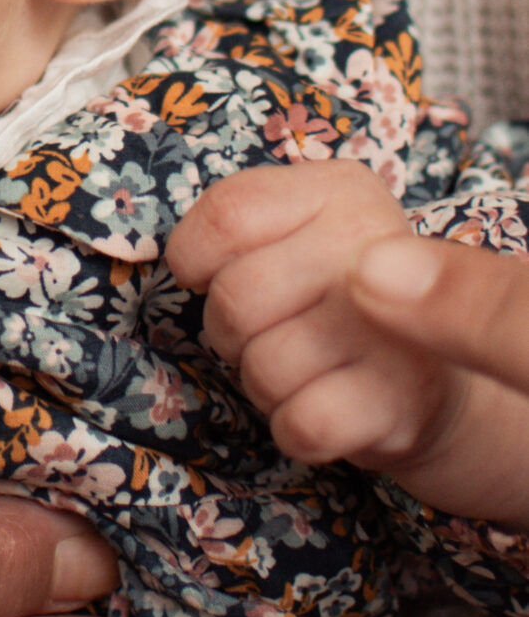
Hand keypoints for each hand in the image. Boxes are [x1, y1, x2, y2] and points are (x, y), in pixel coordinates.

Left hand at [169, 160, 528, 521]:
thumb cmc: (338, 298)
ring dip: (263, 382)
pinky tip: (323, 405)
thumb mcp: (294, 230)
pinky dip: (292, 426)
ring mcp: (396, 330)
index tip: (213, 274)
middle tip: (270, 331)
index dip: (194, 257)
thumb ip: (235, 223)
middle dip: (229, 331)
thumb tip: (177, 259)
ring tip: (304, 367)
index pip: (226, 215)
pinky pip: (298, 423)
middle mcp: (377, 250)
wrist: (439, 379)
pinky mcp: (401, 403)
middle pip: (235, 298)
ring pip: (262, 367)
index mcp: (342, 191)